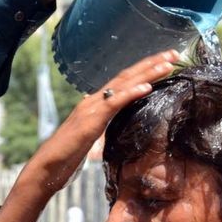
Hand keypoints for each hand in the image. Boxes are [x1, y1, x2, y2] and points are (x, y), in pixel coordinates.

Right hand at [0, 51, 178, 221]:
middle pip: (127, 76)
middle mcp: (93, 100)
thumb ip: (101, 129)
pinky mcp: (91, 121)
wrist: (46, 168)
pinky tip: (148, 86)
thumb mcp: (90, 140)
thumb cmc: (66, 158)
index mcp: (95, 104)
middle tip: (175, 52)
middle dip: (152, 63)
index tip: (166, 62)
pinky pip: (114, 103)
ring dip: (147, 72)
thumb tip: (110, 126)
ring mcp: (91, 108)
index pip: (124, 81)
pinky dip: (132, 92)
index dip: (146, 70)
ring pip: (123, 84)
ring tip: (168, 63)